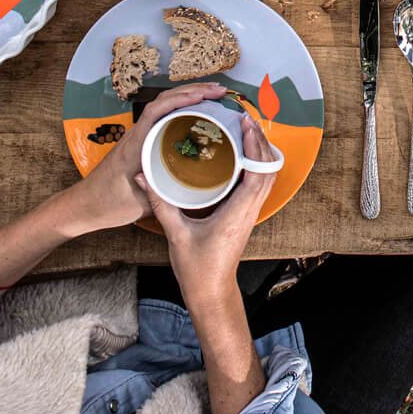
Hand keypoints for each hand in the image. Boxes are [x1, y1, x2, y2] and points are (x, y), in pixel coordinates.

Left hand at [63, 82, 228, 234]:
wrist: (84, 205)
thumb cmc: (107, 204)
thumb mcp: (140, 204)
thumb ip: (165, 193)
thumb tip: (196, 186)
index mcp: (136, 142)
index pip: (158, 109)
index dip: (183, 98)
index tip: (205, 95)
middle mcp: (137, 133)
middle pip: (164, 100)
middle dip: (193, 90)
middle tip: (219, 91)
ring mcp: (138, 135)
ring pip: (163, 106)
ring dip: (187, 96)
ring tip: (213, 95)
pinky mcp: (140, 141)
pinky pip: (162, 116)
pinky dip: (180, 108)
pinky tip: (196, 113)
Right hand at [137, 114, 275, 310]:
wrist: (211, 294)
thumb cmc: (197, 269)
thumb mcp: (176, 234)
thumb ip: (161, 203)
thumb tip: (144, 176)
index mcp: (237, 212)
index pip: (257, 171)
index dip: (255, 144)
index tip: (245, 123)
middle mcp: (250, 210)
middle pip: (268, 168)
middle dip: (260, 140)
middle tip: (245, 119)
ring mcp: (251, 213)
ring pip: (268, 176)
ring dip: (261, 151)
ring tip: (247, 131)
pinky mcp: (246, 216)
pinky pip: (260, 184)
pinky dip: (257, 164)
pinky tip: (242, 155)